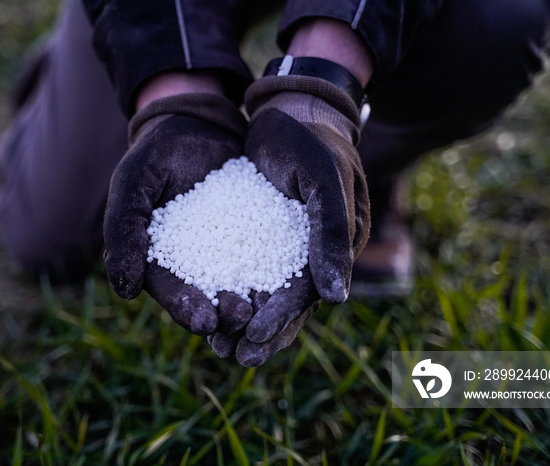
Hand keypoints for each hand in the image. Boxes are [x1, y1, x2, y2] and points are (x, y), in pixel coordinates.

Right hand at [103, 93, 252, 334]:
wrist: (196, 124)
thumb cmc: (155, 153)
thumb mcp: (134, 184)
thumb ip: (124, 231)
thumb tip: (126, 290)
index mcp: (157, 259)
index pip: (169, 289)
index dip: (184, 307)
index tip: (203, 320)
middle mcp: (191, 262)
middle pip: (206, 296)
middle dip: (223, 313)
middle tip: (241, 317)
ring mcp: (223, 251)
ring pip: (237, 284)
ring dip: (250, 302)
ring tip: (264, 309)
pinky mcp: (252, 236)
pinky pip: (264, 257)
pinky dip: (272, 273)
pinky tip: (286, 283)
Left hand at [208, 75, 370, 364]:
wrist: (293, 111)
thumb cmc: (312, 141)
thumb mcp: (324, 180)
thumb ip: (330, 232)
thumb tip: (335, 299)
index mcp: (338, 245)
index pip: (308, 293)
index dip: (280, 319)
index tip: (250, 340)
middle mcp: (316, 252)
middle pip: (289, 303)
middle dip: (261, 332)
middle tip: (230, 356)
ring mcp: (292, 245)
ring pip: (269, 294)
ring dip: (245, 321)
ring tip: (217, 345)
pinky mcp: (269, 236)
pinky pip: (252, 271)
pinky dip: (235, 292)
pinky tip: (211, 306)